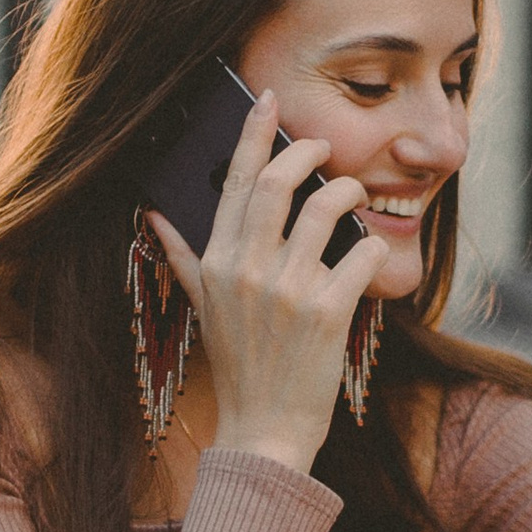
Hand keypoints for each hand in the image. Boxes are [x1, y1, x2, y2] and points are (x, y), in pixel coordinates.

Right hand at [147, 89, 384, 476]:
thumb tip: (156, 214)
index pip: (236, 181)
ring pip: (328, 208)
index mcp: (218, 261)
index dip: (256, 135)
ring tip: (355, 195)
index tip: (270, 102)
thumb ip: (184, 256)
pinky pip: (364, 254)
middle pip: (281, 182)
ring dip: (349, 192)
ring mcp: (289, 290)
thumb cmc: (239, 365)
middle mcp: (249, 269)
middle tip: (326, 149)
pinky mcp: (328, 312)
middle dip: (309, 152)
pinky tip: (373, 252)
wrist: (263, 430)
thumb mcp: (202, 307)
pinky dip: (375, 245)